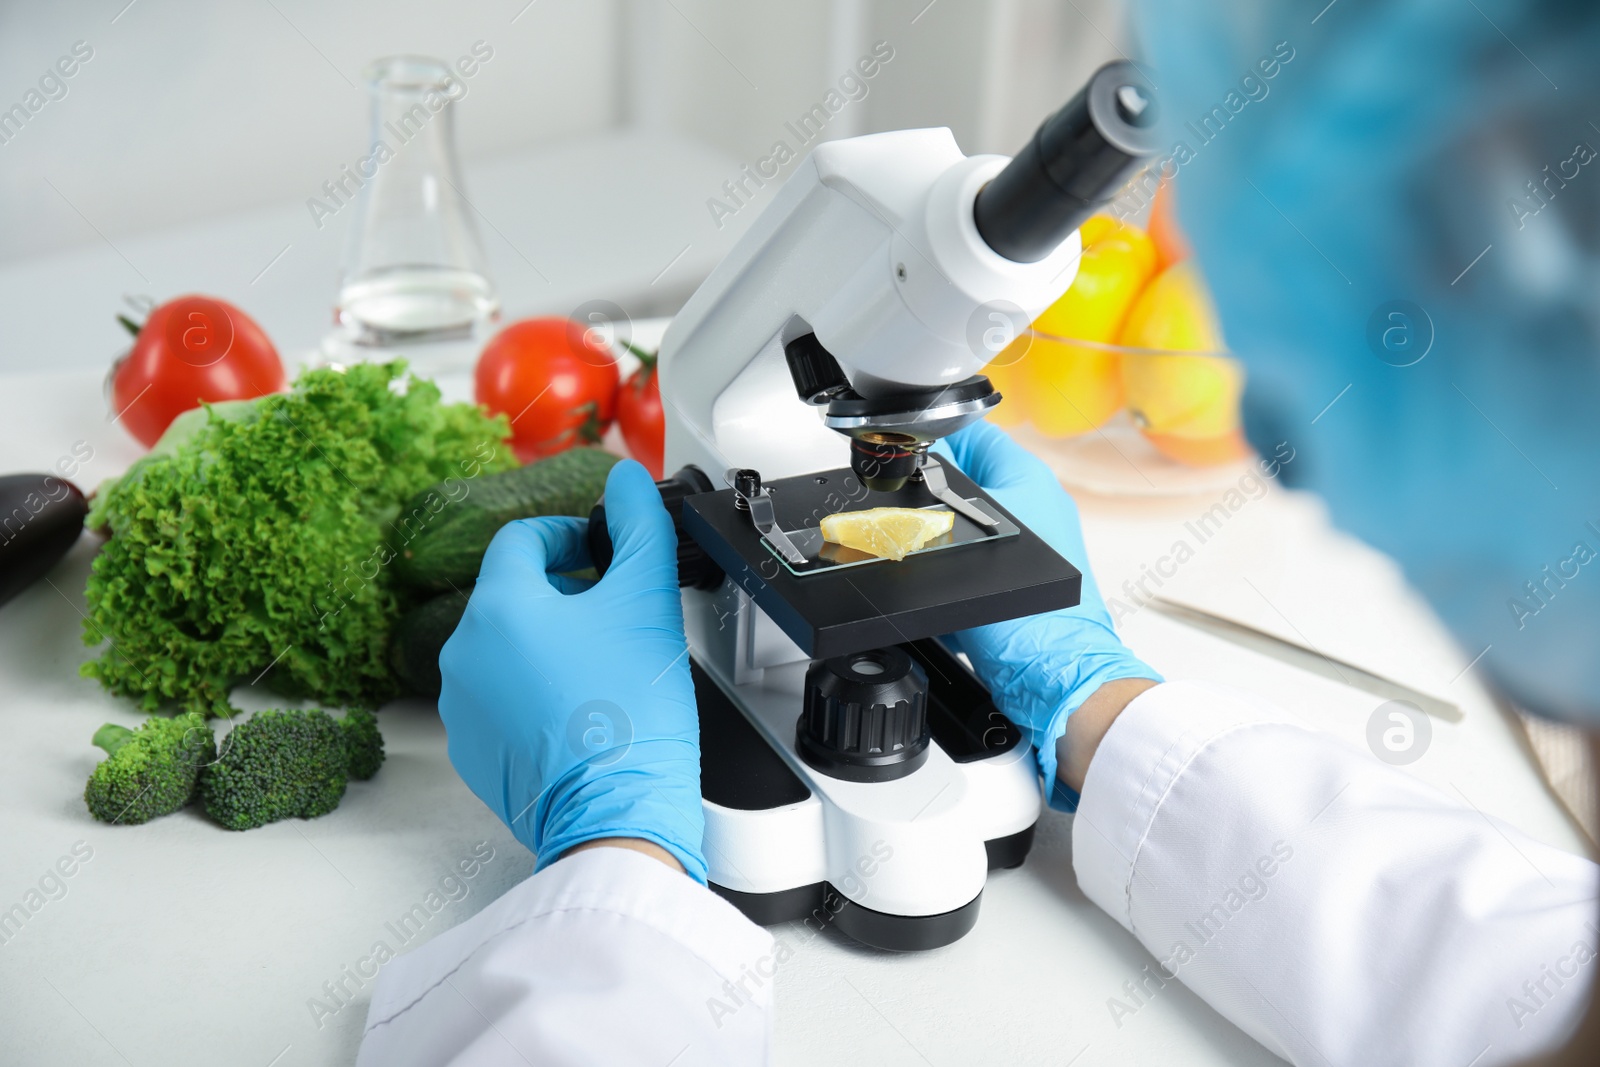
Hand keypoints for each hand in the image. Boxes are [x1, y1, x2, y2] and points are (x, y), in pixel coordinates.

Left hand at [438, 460, 705, 881]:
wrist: (618, 814)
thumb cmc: (630, 716)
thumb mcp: (647, 602)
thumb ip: (640, 527)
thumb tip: (629, 481)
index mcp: (497, 609)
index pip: (521, 540)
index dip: (567, 536)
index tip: (600, 555)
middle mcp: (463, 655)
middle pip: (513, 596)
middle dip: (564, 595)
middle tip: (616, 616)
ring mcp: (462, 709)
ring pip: (506, 651)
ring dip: (549, 646)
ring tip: (603, 667)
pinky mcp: (473, 753)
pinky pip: (501, 702)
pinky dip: (536, 695)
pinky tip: (582, 710)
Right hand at [935, 420, 1160, 806]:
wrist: (1052, 682)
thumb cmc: (1026, 613)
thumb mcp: (967, 532)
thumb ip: (939, 491)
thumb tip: (919, 471)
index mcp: (1029, 480)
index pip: (972, 435)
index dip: (933, 444)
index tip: (903, 465)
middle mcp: (1036, 508)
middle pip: (966, 482)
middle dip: (932, 498)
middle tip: (907, 517)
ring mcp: (1033, 550)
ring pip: (966, 528)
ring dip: (940, 543)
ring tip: (923, 559)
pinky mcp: (1022, 588)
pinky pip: (975, 568)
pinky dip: (954, 579)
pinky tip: (939, 596)